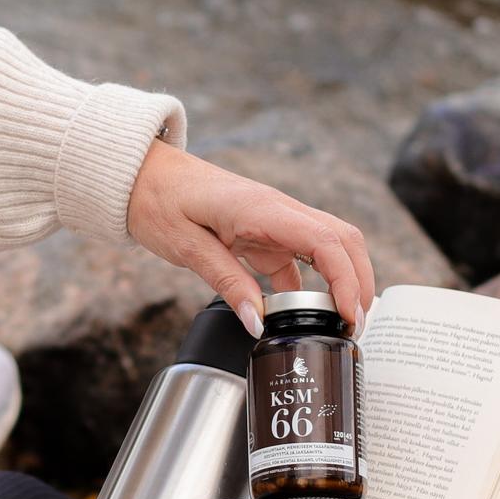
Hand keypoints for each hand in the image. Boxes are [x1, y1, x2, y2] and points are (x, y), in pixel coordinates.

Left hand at [124, 140, 375, 334]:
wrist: (140, 173)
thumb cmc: (158, 200)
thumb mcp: (187, 247)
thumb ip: (227, 283)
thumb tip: (258, 322)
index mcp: (263, 209)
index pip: (326, 241)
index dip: (348, 279)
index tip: (350, 314)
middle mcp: (278, 210)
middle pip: (342, 240)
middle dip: (359, 281)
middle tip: (355, 324)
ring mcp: (273, 220)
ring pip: (327, 247)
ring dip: (340, 282)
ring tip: (338, 323)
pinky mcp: (262, 232)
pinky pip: (297, 258)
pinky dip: (307, 285)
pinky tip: (298, 313)